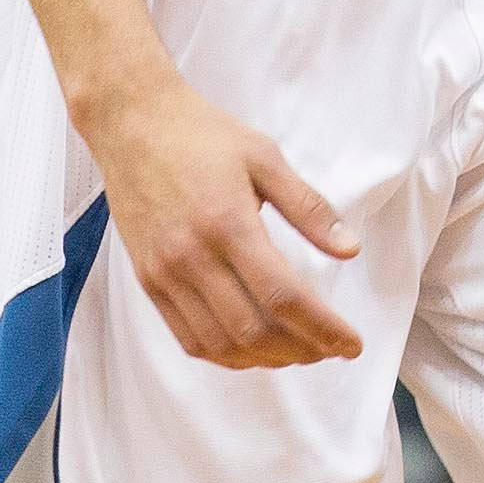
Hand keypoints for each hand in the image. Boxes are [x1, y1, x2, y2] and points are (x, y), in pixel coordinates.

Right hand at [76, 76, 361, 369]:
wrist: (131, 123)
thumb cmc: (201, 134)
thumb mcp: (264, 156)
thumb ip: (308, 208)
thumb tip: (350, 250)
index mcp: (227, 222)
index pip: (284, 295)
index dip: (324, 328)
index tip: (352, 344)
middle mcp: (192, 255)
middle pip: (254, 329)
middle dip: (301, 350)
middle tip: (329, 348)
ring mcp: (165, 273)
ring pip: (221, 343)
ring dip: (266, 359)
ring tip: (296, 351)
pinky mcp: (147, 280)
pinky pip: (187, 338)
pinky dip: (225, 355)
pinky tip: (251, 348)